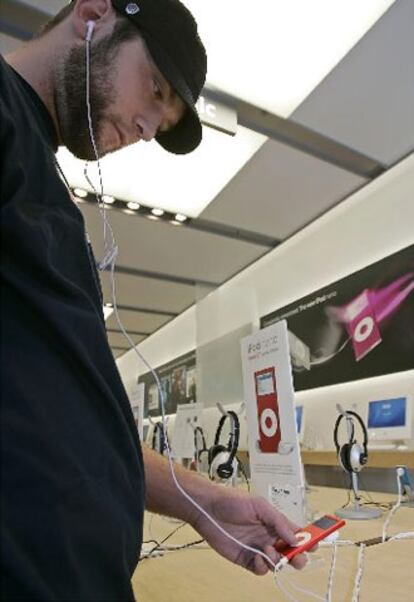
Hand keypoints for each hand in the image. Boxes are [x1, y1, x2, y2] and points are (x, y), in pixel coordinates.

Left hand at [191, 487, 309, 575]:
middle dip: (298, 557)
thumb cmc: (232, 501)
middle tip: (296, 556)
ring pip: (278, 564)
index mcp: (275, 523)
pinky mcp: (246, 559)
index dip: (308, 540)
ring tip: (268, 551)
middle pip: (291, 553)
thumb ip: (278, 521)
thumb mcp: (259, 505)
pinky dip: (262, 566)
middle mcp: (269, 537)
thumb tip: (296, 538)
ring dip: (278, 561)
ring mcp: (258, 549)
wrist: (208, 509)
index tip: (314, 543)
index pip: (297, 534)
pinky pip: (261, 570)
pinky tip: (256, 556)